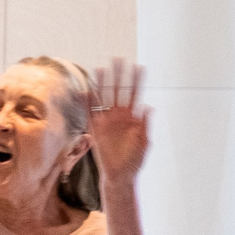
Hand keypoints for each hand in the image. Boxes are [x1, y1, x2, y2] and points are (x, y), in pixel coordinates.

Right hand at [88, 61, 151, 184]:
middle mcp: (119, 116)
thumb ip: (146, 124)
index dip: (137, 81)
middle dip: (119, 76)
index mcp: (133, 118)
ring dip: (102, 84)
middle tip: (118, 59)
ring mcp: (107, 121)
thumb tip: (148, 107)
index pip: (135, 94)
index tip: (139, 67)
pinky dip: (87, 103)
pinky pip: (90, 113)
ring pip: (104, 98)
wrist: (120, 175)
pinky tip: (85, 91)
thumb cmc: (135, 161)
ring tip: (100, 69)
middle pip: (118, 91)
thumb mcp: (145, 142)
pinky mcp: (96, 129)